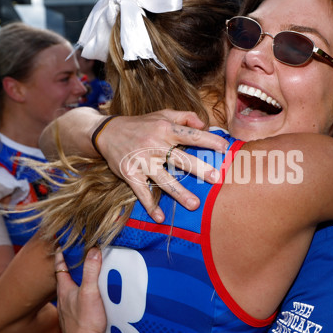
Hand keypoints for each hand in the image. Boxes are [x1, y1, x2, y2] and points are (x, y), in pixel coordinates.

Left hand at [55, 247, 106, 332]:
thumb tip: (93, 250)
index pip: (59, 269)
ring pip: (68, 294)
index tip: (59, 245)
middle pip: (63, 280)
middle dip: (67, 270)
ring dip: (73, 285)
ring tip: (81, 278)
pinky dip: (78, 298)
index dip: (60, 256)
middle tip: (72, 259)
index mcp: (64, 291)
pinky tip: (85, 301)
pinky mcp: (75, 323)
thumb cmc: (86, 322)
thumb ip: (92, 271)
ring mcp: (68, 313)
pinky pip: (74, 305)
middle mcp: (63, 301)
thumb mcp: (91, 292)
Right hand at [96, 110, 228, 221]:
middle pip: (180, 159)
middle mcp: (154, 145)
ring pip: (163, 179)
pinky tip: (160, 218)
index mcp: (165, 129)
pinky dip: (150, 206)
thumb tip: (204, 125)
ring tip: (194, 204)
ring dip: (179, 193)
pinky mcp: (130, 174)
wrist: (107, 133)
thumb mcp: (162, 114)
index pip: (191, 135)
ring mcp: (142, 161)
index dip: (209, 141)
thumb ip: (185, 117)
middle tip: (216, 178)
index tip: (225, 148)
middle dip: (199, 168)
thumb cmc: (141, 125)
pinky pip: (142, 192)